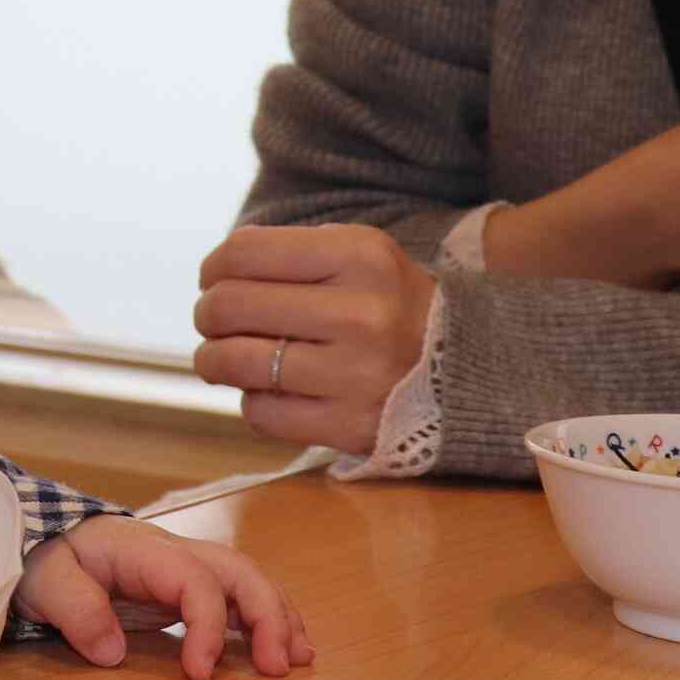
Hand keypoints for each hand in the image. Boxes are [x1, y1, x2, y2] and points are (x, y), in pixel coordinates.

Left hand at [16, 517, 311, 679]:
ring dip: (278, 616)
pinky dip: (264, 621)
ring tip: (299, 659)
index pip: (195, 580)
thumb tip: (113, 651)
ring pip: (246, 581)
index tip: (201, 673)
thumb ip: (75, 610)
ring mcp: (182, 568)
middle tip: (280, 667)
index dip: (208, 625)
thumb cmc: (40, 560)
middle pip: (238, 571)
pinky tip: (280, 650)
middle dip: (267, 615)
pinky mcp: (183, 588)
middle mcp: (173, 553)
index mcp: (141, 549)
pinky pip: (235, 598)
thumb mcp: (42, 582)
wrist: (33, 541)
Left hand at [190, 223, 435, 453]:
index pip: (244, 252)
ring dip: (214, 360)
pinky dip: (254, 401)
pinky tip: (273, 391)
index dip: (213, 267)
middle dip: (207, 314)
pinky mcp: (350, 426)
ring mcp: (356, 374)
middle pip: (230, 306)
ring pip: (234, 362)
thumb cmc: (393, 308)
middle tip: (214, 321)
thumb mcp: (361, 257)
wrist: (471, 372)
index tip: (213, 279)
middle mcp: (360, 312)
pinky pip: (261, 412)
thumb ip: (292, 255)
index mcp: (361, 255)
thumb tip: (214, 275)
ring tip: (222, 359)